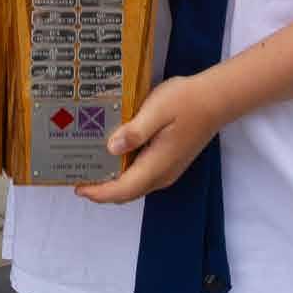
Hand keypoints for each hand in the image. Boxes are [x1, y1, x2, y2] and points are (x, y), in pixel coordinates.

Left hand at [74, 74, 221, 205]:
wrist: (215, 99)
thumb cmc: (185, 101)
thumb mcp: (157, 110)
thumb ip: (135, 131)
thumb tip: (112, 148)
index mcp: (157, 164)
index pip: (124, 189)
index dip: (99, 193)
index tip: (78, 188)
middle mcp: (163, 174)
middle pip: (127, 193)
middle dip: (102, 191)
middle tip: (77, 178)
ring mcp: (168, 170)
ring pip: (135, 186)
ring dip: (112, 183)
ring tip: (90, 168)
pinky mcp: (169, 162)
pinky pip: (142, 176)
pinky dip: (124, 175)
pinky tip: (113, 157)